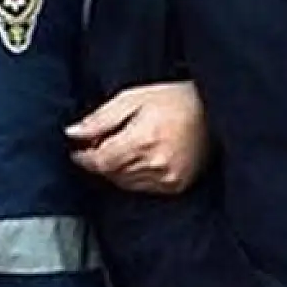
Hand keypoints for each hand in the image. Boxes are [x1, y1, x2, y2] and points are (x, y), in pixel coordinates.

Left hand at [67, 82, 208, 193]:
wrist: (214, 112)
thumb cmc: (176, 99)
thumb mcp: (133, 98)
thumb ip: (100, 118)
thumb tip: (72, 134)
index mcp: (142, 140)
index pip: (99, 162)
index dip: (84, 158)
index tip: (79, 151)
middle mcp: (154, 163)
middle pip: (110, 173)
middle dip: (101, 160)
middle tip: (105, 143)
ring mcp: (167, 178)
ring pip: (125, 183)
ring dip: (117, 169)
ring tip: (127, 148)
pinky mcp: (176, 185)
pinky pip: (143, 188)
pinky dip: (136, 176)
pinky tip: (143, 158)